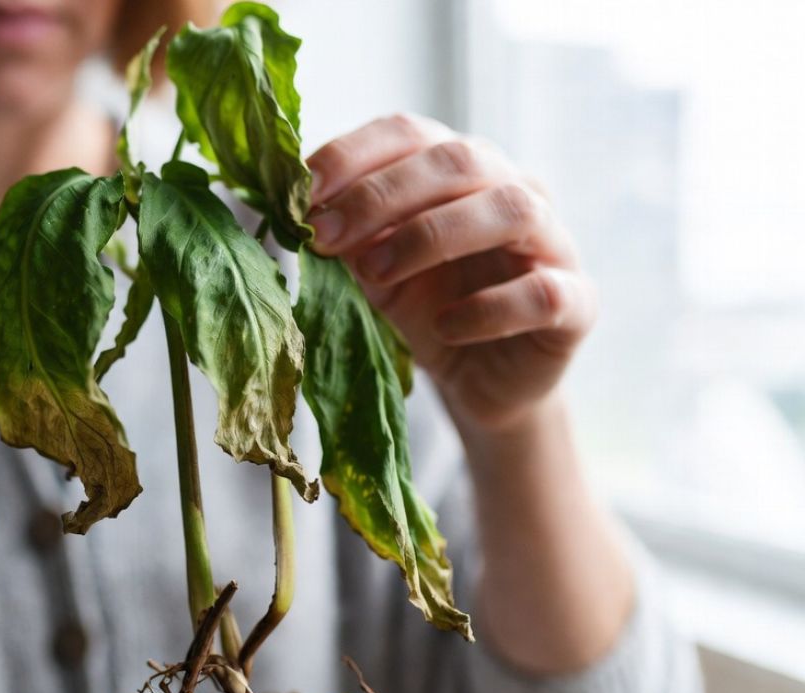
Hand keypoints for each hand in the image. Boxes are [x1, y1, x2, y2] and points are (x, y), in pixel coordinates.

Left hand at [306, 114, 596, 434]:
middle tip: (324, 237)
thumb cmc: (425, 307)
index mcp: (458, 169)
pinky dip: (490, 309)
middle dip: (380, 196)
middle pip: (457, 161)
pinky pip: (544, 293)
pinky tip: (447, 328)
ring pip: (511, 209)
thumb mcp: (371, 267)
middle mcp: (511, 188)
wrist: (479, 382)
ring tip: (375, 275)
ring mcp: (552, 242)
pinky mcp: (576, 303)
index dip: (353, 155)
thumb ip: (344, 233)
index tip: (300, 191)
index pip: (409, 133)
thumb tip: (292, 204)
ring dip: (431, 236)